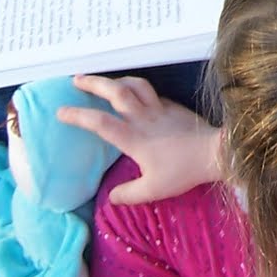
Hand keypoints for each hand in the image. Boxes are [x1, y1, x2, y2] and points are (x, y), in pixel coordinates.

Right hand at [58, 74, 225, 204]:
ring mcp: (160, 109)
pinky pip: (151, 93)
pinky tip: (136, 94)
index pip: (100, 122)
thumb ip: (128, 194)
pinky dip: (138, 89)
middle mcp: (144, 118)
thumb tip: (110, 197)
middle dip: (93, 83)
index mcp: (134, 138)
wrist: (215, 153)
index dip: (78, 115)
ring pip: (135, 85)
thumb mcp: (152, 190)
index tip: (61, 111)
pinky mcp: (173, 106)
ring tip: (105, 81)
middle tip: (76, 79)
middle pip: (116, 92)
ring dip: (117, 80)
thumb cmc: (183, 171)